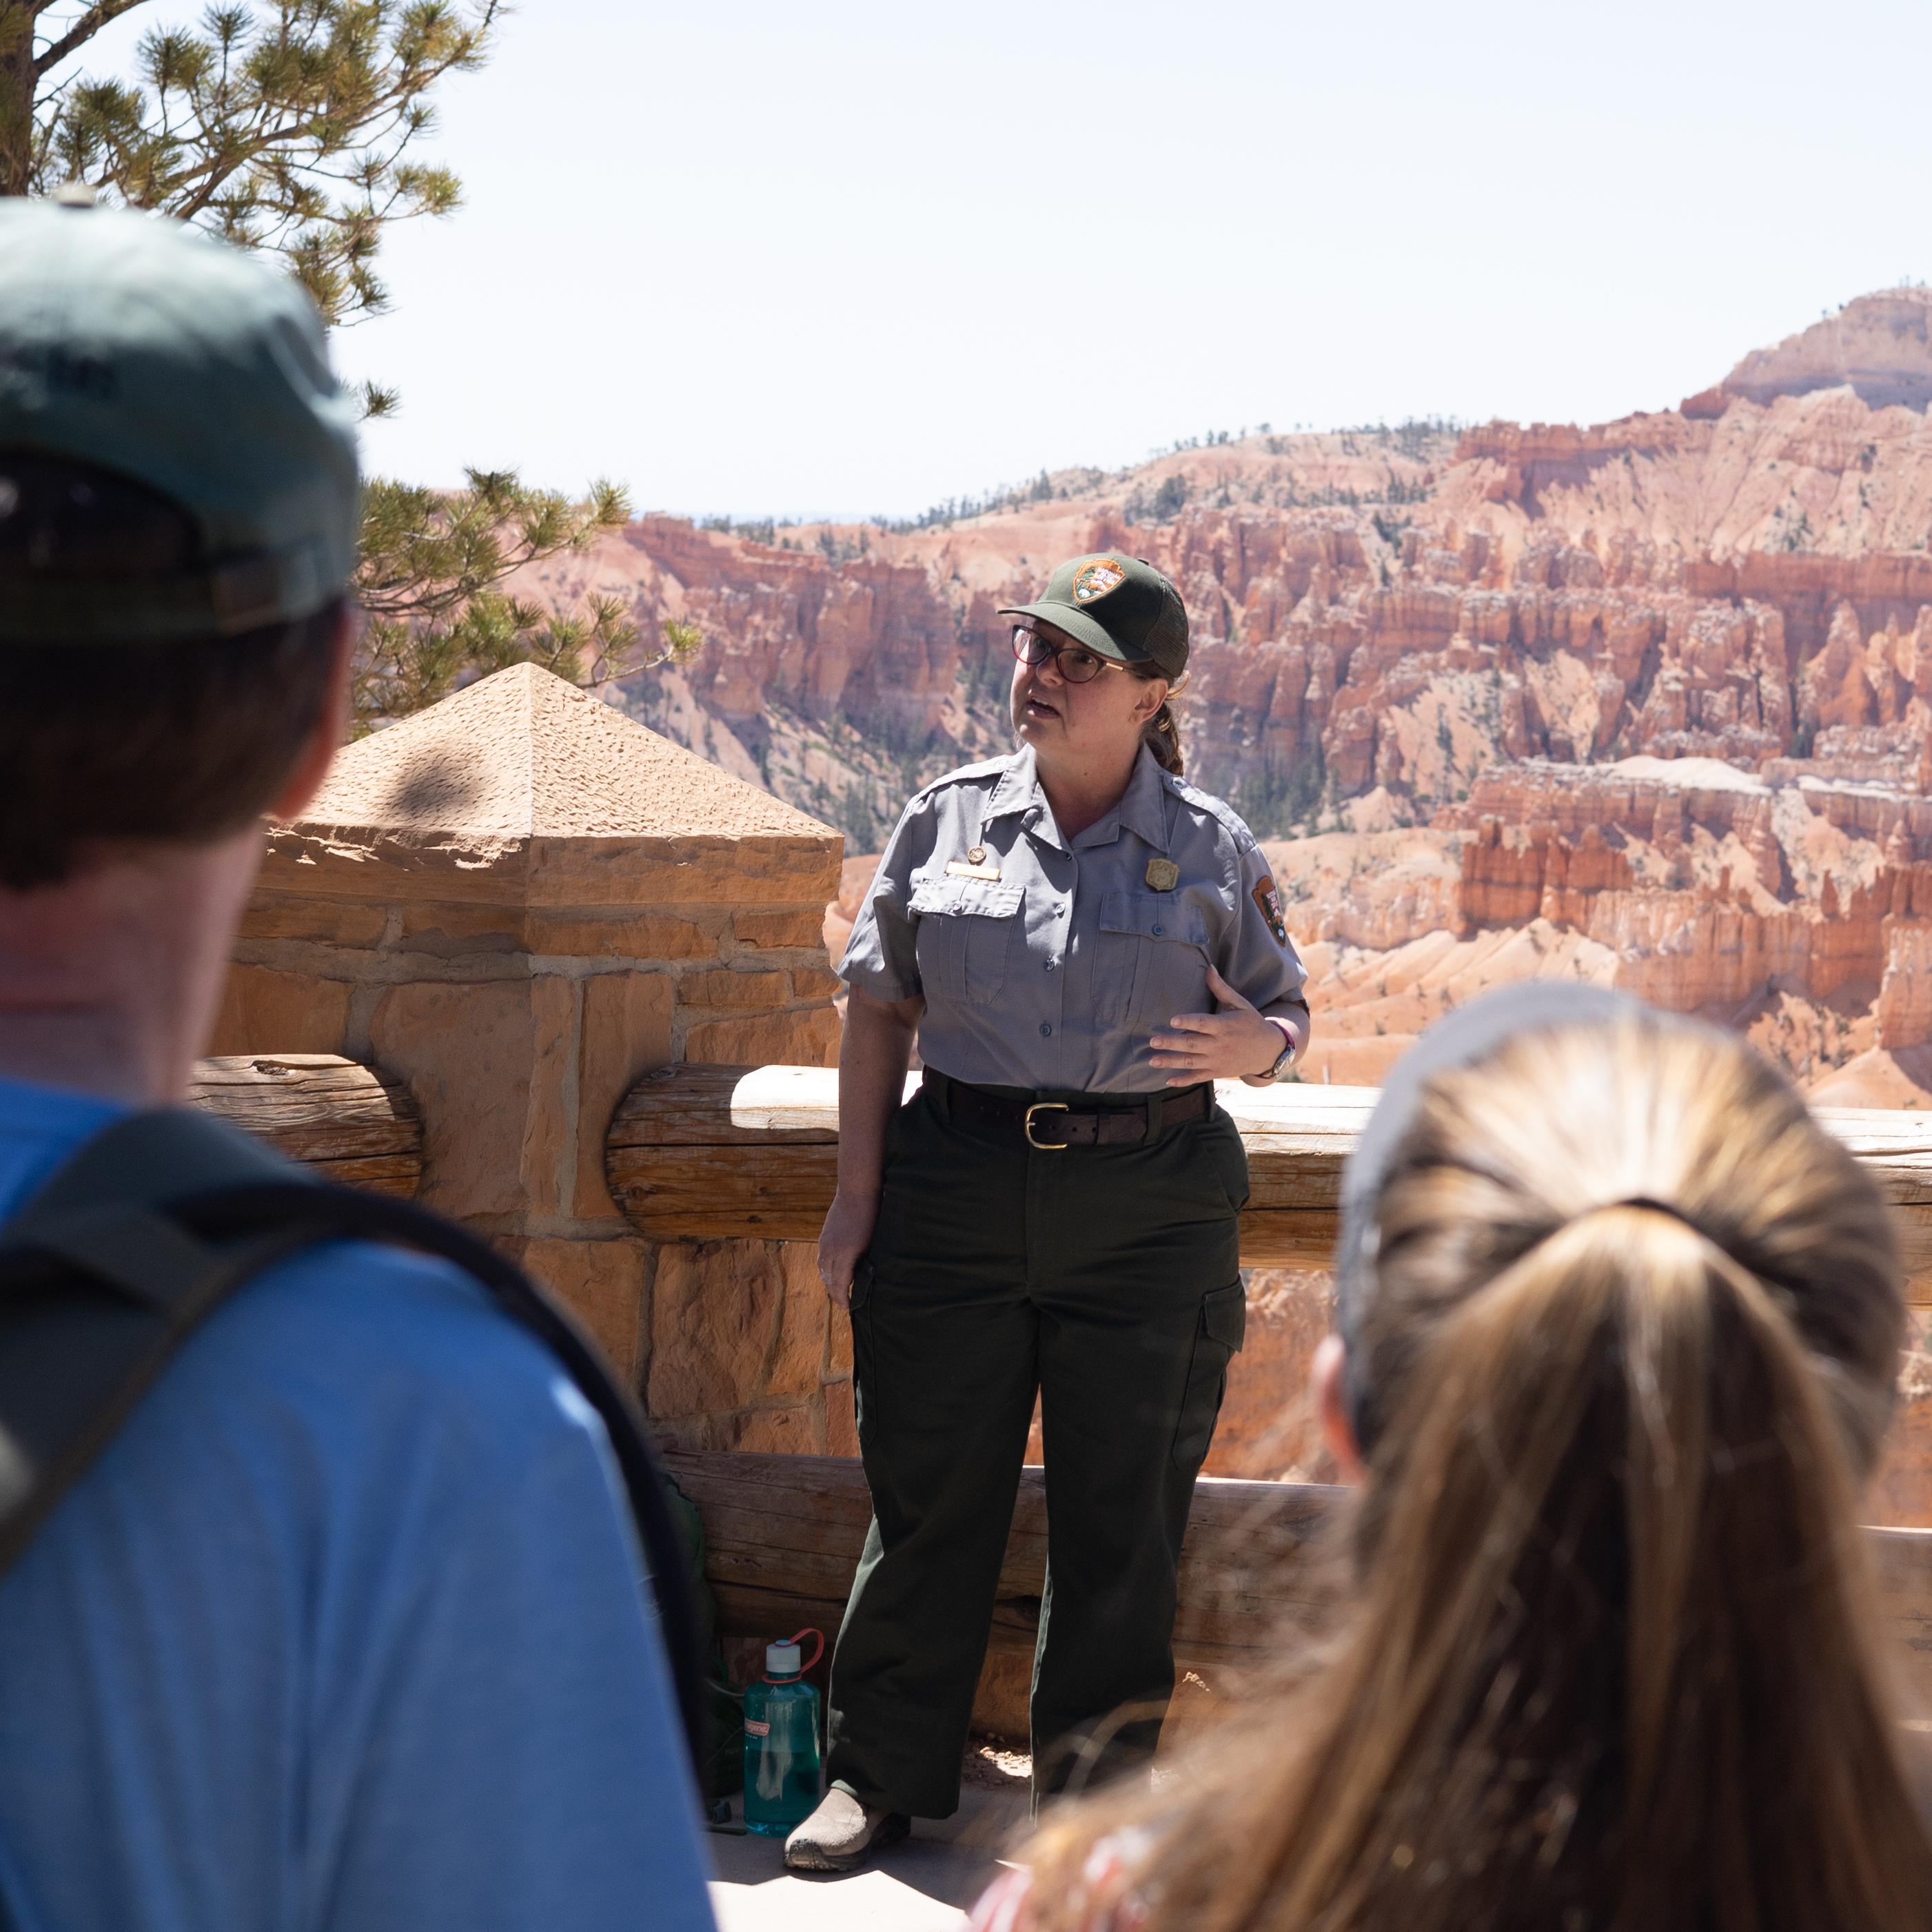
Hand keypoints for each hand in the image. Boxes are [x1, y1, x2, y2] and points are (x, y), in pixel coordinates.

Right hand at [817, 1189, 879, 1308]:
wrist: (857, 1191)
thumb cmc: (872, 1216)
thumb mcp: (872, 1243)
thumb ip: (864, 1262)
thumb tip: (863, 1278)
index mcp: (845, 1255)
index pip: (840, 1286)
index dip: (844, 1299)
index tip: (849, 1307)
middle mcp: (831, 1251)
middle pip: (829, 1281)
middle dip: (836, 1294)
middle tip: (845, 1303)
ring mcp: (825, 1243)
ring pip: (823, 1271)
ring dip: (830, 1281)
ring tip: (840, 1289)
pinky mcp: (823, 1237)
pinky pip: (822, 1259)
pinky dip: (827, 1269)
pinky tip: (835, 1270)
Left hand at [1149, 966, 1288, 1086]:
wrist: (1268, 1051)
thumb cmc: (1251, 1023)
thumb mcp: (1240, 1004)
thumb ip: (1221, 988)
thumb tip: (1208, 967)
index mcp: (1224, 1026)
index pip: (1203, 1023)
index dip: (1188, 1022)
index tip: (1172, 1020)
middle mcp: (1219, 1045)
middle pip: (1193, 1044)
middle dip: (1172, 1043)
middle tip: (1153, 1041)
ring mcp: (1217, 1061)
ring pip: (1191, 1062)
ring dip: (1171, 1062)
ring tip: (1152, 1060)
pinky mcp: (1217, 1072)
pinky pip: (1198, 1077)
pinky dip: (1184, 1080)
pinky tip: (1167, 1081)